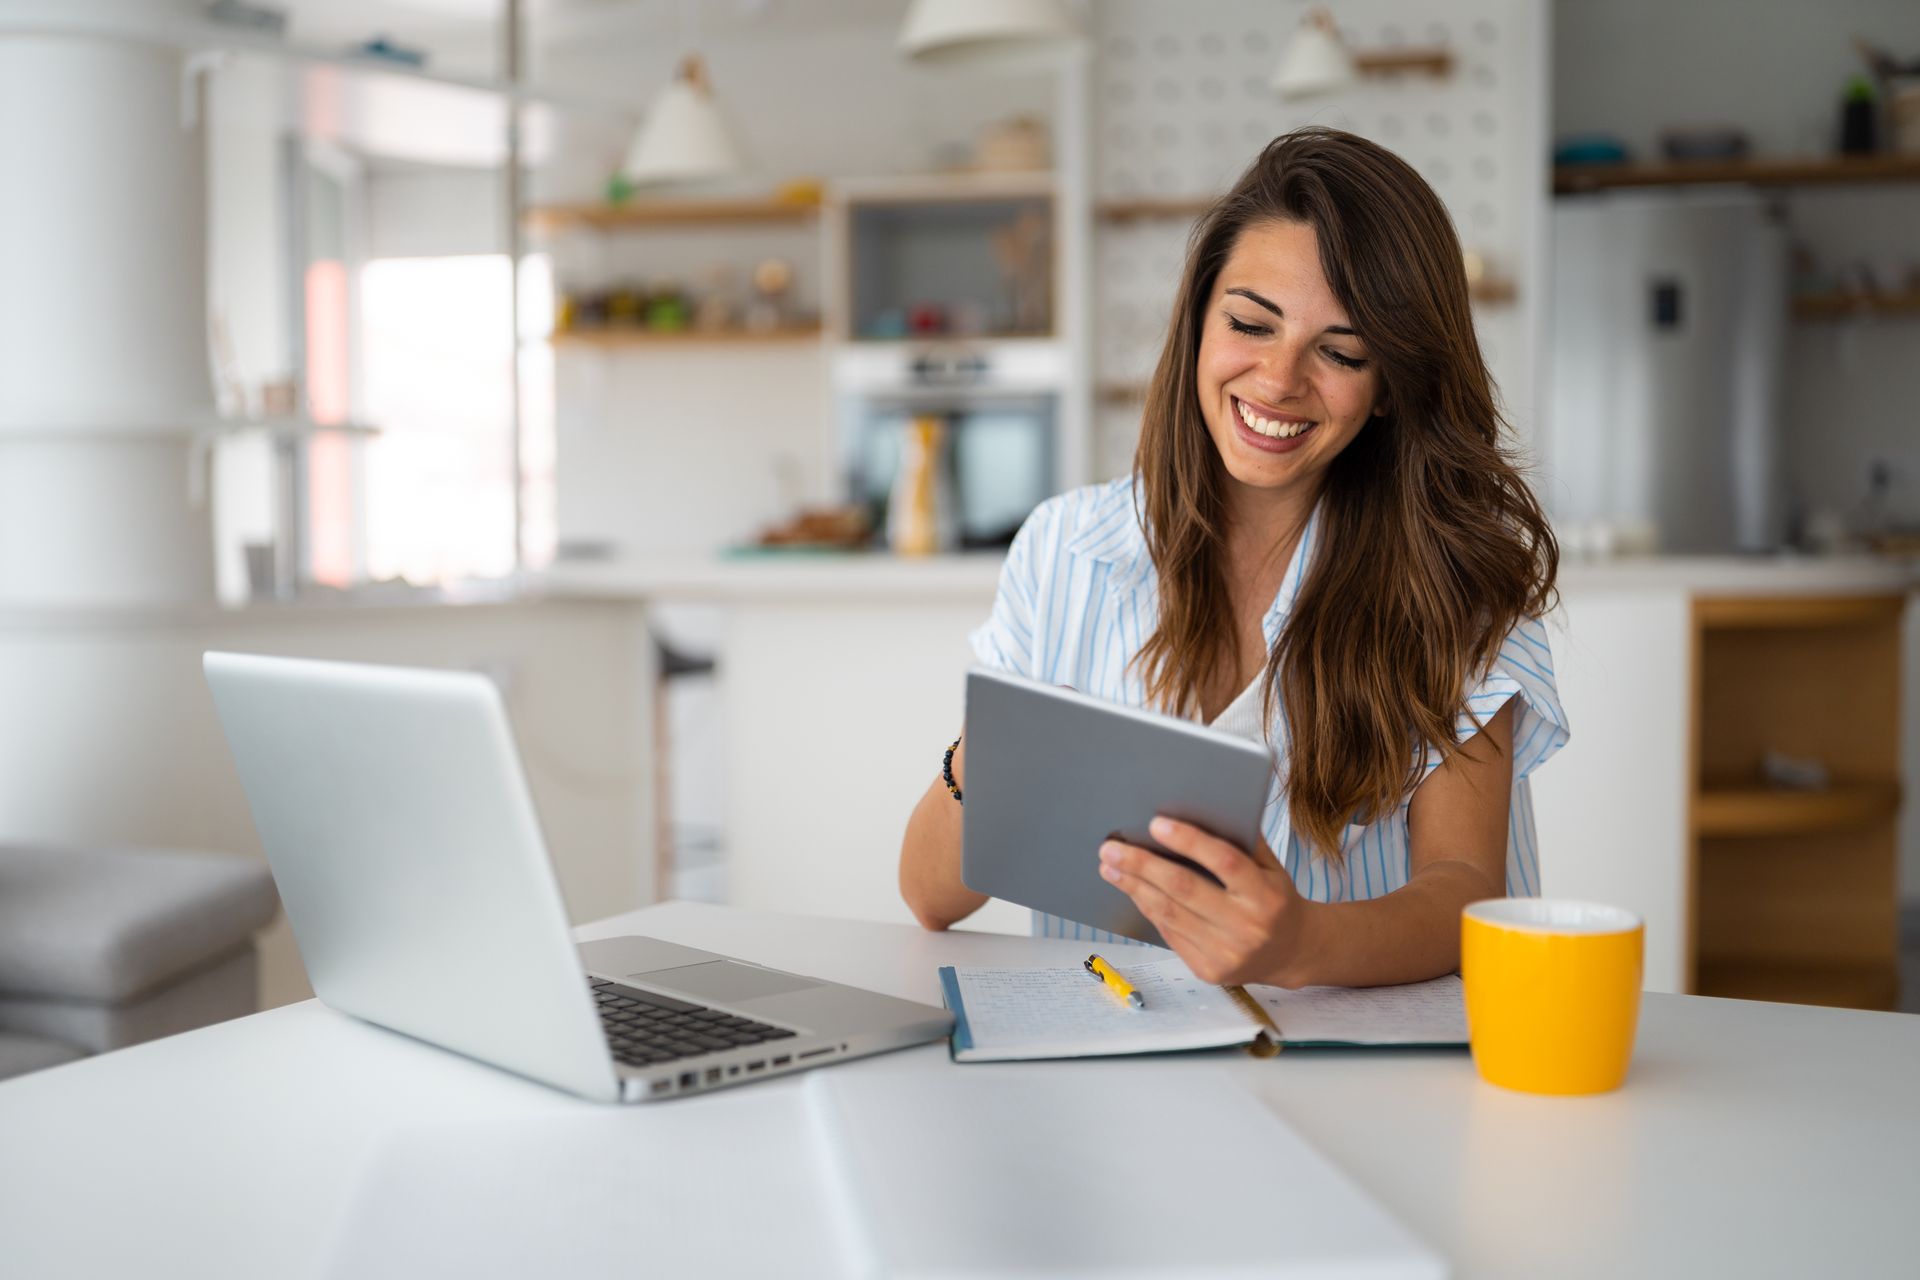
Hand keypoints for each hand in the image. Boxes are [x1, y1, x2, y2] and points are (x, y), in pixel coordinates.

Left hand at [1098, 816, 1313, 987]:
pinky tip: (1133, 890)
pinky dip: (1148, 908)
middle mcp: (1247, 926)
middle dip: (1142, 865)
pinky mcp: (1209, 971)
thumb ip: (1241, 843)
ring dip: (1134, 887)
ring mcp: (1227, 952)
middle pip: (1185, 888)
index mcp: (1266, 895)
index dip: (1189, 841)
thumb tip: (1192, 813)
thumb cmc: (1274, 900)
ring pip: (1169, 913)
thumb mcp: (1271, 868)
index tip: (1156, 823)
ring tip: (1110, 867)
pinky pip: (1170, 934)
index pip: (1224, 861)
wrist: (1291, 953)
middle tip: (1111, 848)